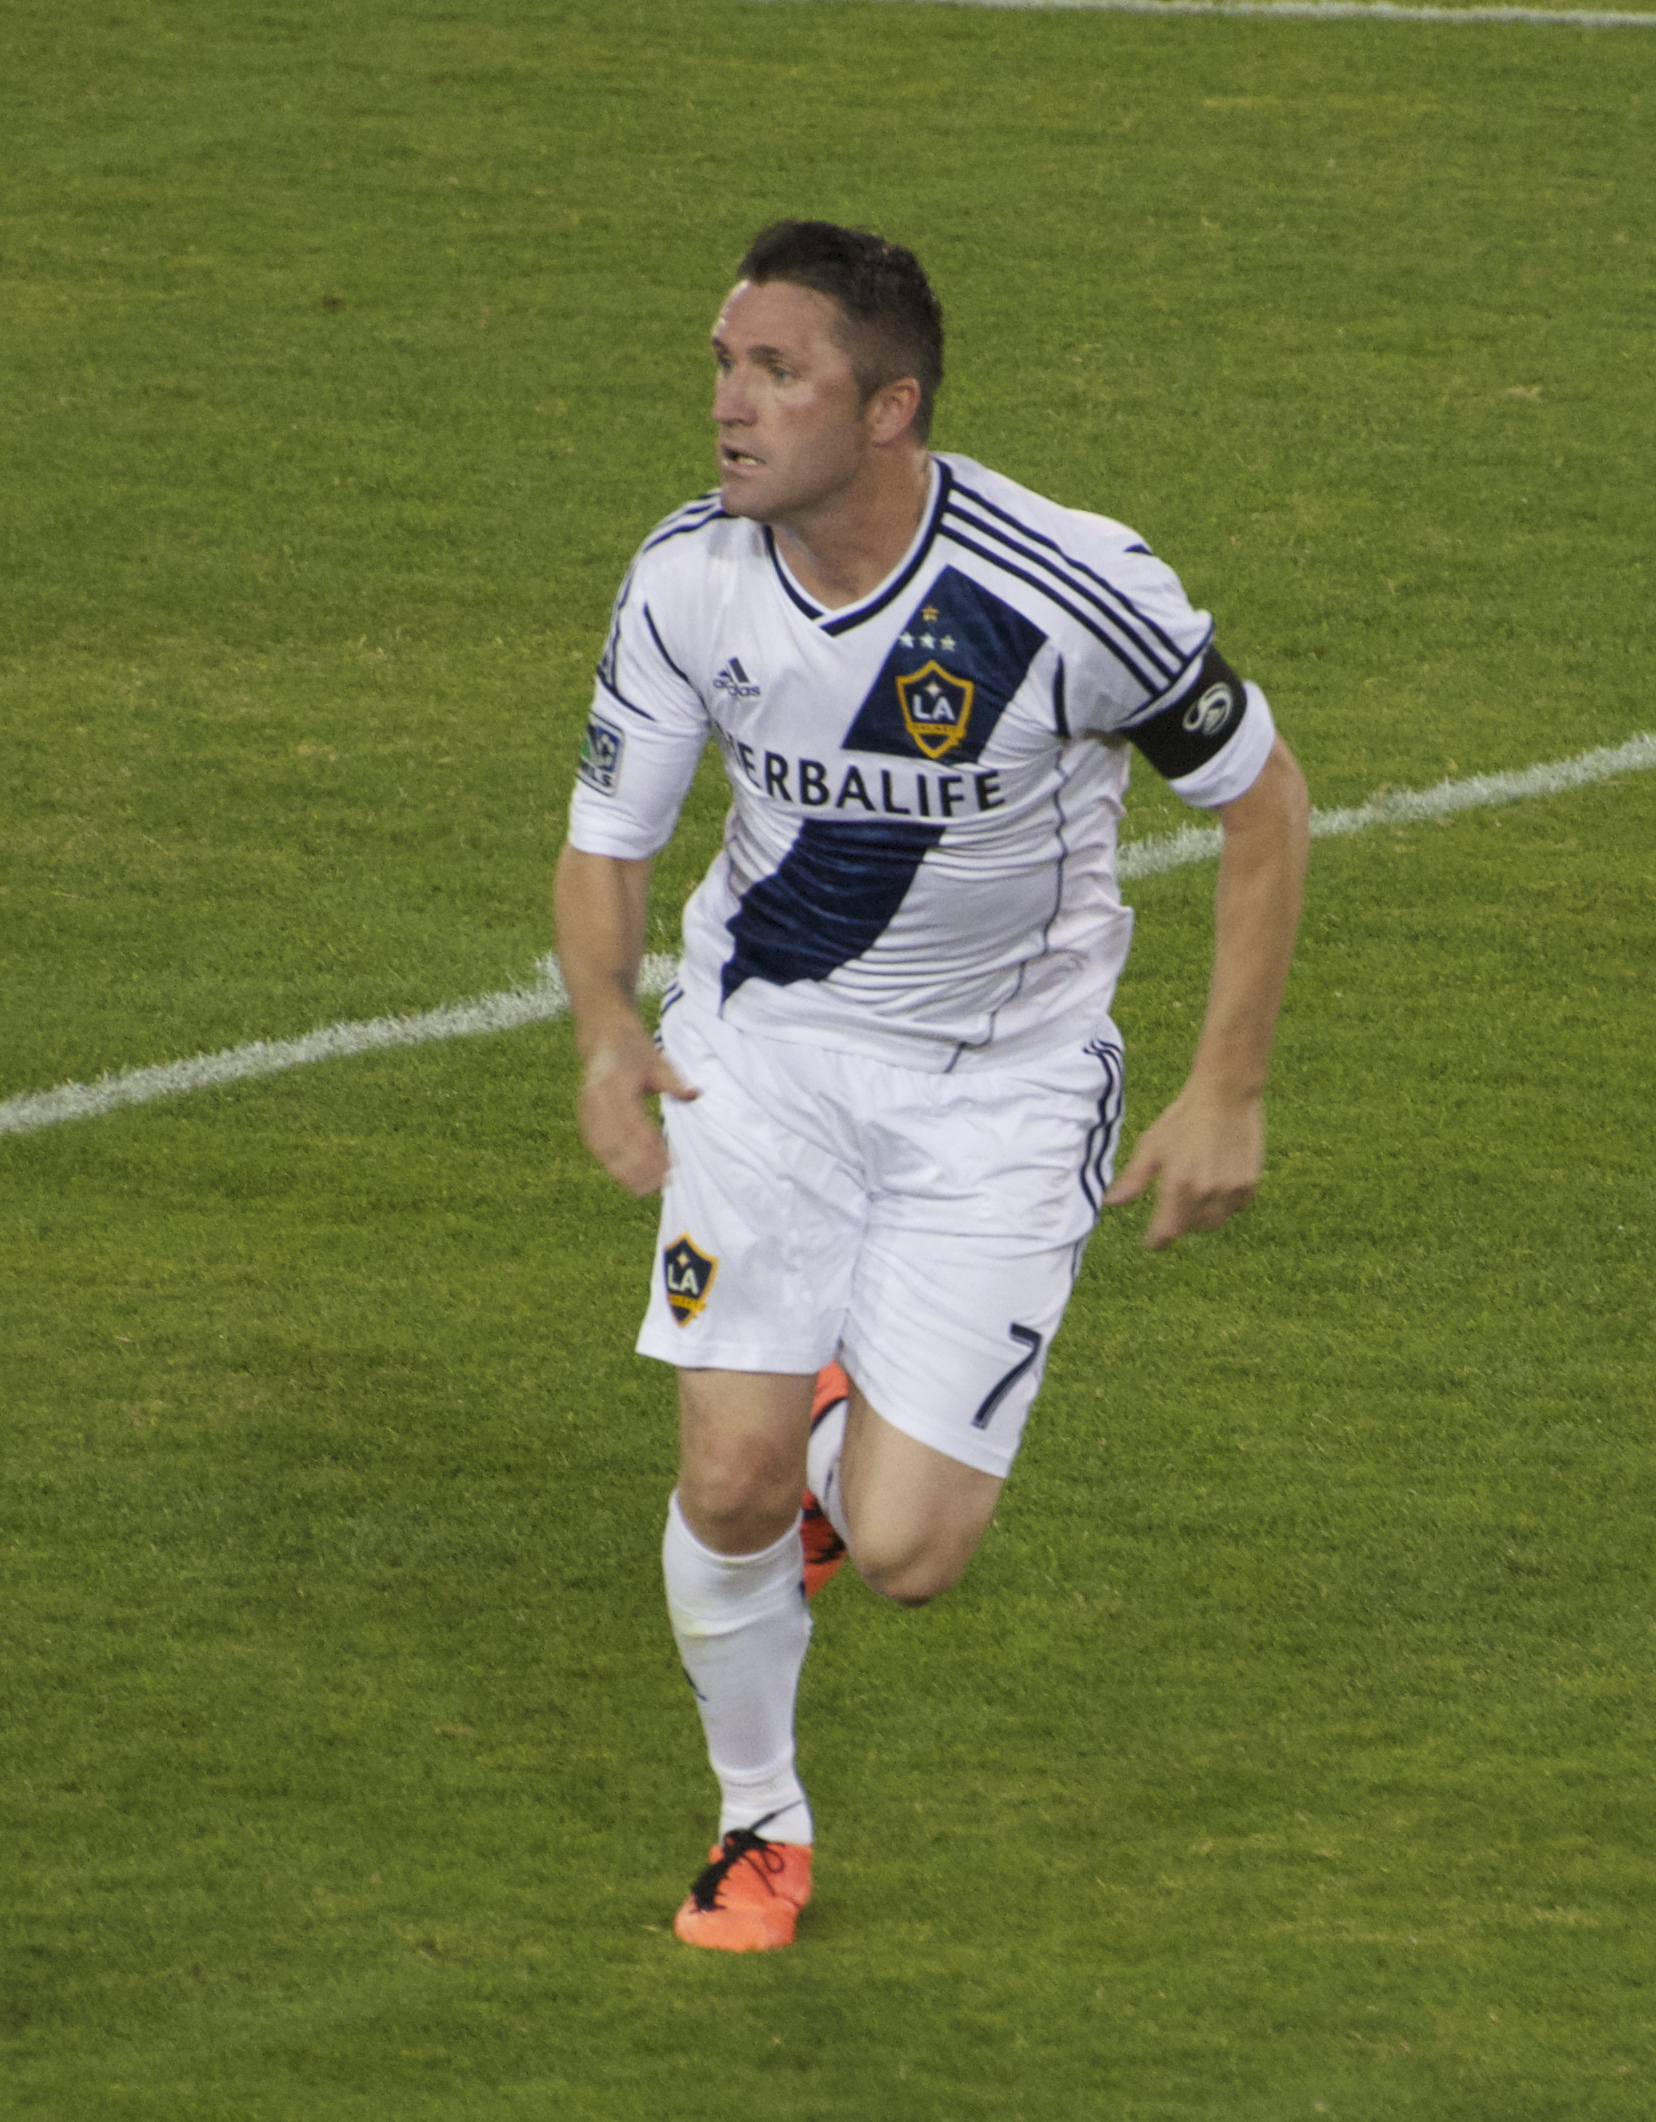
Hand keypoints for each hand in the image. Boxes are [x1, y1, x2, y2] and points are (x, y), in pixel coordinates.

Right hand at [577, 1018, 697, 1196]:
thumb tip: (695, 1094)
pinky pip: (596, 1146)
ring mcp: (587, 1108)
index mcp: (614, 1083)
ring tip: (646, 1188)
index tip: (669, 1164)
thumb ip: (673, 1080)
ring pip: (603, 1147)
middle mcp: (596, 1098)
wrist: (602, 1033)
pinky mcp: (585, 1116)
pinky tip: (628, 1177)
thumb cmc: (633, 1048)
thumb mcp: (656, 1059)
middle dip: (638, 1165)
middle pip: (616, 1140)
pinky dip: (611, 1164)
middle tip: (662, 1181)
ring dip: (624, 1170)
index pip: (633, 1122)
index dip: (649, 1146)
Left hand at [1104, 1088, 1263, 1250]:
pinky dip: (1224, 1204)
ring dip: (1201, 1217)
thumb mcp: (1150, 1146)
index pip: (1167, 1233)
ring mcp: (1232, 1190)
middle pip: (1191, 1229)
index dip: (1156, 1242)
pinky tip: (1216, 1183)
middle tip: (1172, 1206)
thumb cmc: (1183, 1118)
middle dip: (1179, 1224)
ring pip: (1214, 1222)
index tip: (1150, 1243)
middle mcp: (1207, 1193)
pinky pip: (1235, 1208)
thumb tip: (1110, 1204)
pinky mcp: (1250, 1183)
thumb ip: (1133, 1179)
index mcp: (1178, 1185)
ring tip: (1194, 1193)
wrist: (1225, 1095)